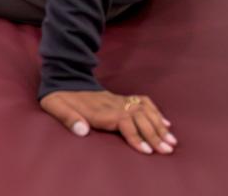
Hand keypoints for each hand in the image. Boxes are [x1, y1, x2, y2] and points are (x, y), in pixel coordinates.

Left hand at [41, 90, 176, 155]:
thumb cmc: (58, 97)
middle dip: (155, 135)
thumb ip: (68, 118)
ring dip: (159, 125)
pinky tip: (165, 123)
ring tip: (172, 141)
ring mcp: (118, 100)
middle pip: (139, 118)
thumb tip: (81, 131)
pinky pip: (142, 101)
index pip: (124, 122)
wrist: (62, 77)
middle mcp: (113, 104)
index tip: (147, 151)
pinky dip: (156, 111)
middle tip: (167, 150)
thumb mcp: (55, 106)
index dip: (135, 136)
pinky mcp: (120, 99)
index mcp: (99, 110)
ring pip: (144, 110)